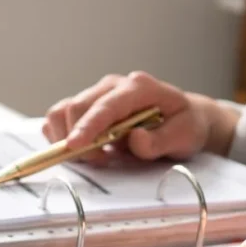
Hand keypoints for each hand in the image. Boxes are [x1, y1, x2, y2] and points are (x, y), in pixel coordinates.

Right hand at [42, 72, 234, 164]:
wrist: (184, 118)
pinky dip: (64, 136)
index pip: (105, 106)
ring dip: (68, 138)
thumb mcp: (184, 136)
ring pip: (63, 111)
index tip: (74, 147)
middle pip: (76, 106)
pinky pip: (60, 118)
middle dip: (78, 139)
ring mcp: (99, 94)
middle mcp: (114, 85)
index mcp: (138, 87)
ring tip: (96, 156)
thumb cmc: (185, 125)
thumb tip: (135, 139)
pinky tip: (89, 149)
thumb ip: (160, 140)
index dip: (87, 126)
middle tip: (100, 161)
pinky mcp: (89, 106)